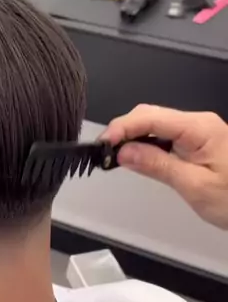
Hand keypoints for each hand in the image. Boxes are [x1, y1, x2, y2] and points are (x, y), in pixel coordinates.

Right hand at [103, 105, 227, 229]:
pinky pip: (167, 135)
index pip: (150, 117)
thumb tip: (125, 152)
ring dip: (134, 137)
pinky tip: (137, 157)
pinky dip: (148, 144)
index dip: (122, 127)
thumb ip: (157, 165)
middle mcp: (199, 122)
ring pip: (157, 124)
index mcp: (199, 127)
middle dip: (125, 130)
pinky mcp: (198, 142)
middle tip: (104, 153)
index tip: (103, 144)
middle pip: (151, 115)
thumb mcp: (194, 186)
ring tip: (115, 156)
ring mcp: (199, 131)